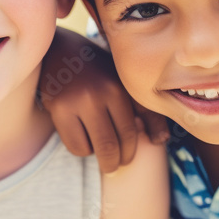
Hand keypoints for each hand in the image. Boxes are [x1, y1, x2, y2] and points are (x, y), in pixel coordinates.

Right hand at [40, 28, 154, 172]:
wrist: (59, 52)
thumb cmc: (97, 72)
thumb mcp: (122, 83)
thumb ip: (144, 110)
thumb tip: (160, 140)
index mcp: (117, 87)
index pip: (130, 132)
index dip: (130, 151)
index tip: (127, 159)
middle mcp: (98, 94)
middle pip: (111, 144)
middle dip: (116, 162)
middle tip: (114, 166)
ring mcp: (76, 101)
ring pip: (93, 148)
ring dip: (97, 156)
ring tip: (97, 149)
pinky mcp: (58, 109)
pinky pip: (75, 145)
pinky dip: (81, 149)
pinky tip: (82, 138)